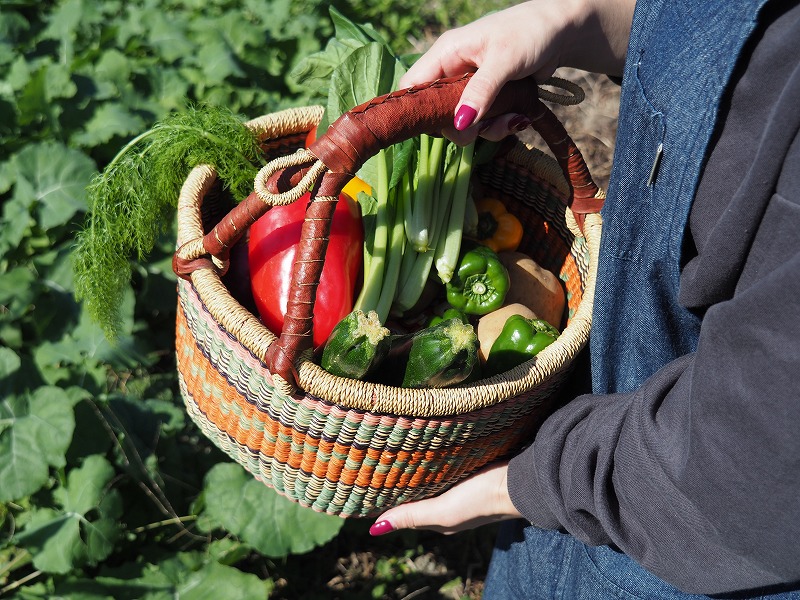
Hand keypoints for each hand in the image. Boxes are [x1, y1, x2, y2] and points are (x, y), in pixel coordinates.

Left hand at [369, 461, 521, 535]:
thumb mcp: (443, 510)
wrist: (521, 481)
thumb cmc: (481, 498)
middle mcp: (448, 506)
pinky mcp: (471, 472)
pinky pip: (445, 470)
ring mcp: (461, 490)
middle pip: (416, 496)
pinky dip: (433, 464)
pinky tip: (425, 450)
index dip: (386, 503)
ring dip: (415, 473)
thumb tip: (375, 528)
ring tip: (392, 453)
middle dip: (398, 485)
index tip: (364, 487)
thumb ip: (413, 516)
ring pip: (430, 482)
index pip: (405, 512)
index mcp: (440, 519)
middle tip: (374, 464)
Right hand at [399, 0, 634, 142]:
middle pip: (438, 113)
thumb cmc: (530, 33)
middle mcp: (453, 71)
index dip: (418, 109)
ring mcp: (471, 87)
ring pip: (464, 123)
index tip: (438, 126)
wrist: (562, 32)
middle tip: (482, 127)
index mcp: (446, 53)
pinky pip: (485, 123)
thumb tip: (460, 124)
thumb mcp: (504, 61)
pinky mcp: (489, 99)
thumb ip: (480, 92)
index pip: (413, 86)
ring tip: (513, 119)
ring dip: (488, 129)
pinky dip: (501, 126)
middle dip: (463, 127)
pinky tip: (520, 117)